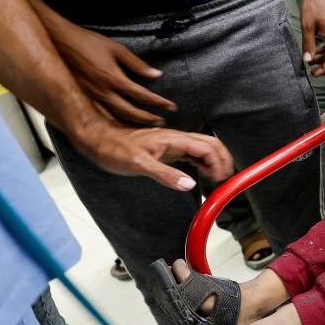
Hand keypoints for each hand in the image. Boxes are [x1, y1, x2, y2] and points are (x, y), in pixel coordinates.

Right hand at [51, 22, 175, 124]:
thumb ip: (137, 64)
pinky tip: (120, 124)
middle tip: (160, 120)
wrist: (58, 41)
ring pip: (115, 116)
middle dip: (147, 118)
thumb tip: (155, 74)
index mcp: (113, 79)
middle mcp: (102, 92)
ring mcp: (91, 97)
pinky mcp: (82, 97)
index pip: (142, 96)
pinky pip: (101, 114)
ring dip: (132, 123)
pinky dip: (114, 121)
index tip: (170, 106)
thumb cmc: (85, 42)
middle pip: (130, 112)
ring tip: (144, 125)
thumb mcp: (116, 48)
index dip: (158, 103)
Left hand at [76, 122, 232, 191]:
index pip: (207, 147)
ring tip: (218, 179)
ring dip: (214, 161)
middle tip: (226, 179)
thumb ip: (166, 174)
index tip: (221, 180)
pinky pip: (192, 154)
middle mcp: (177, 139)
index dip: (218, 163)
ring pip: (203, 149)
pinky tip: (202, 174)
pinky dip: (203, 163)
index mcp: (174, 139)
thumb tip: (190, 185)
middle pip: (211, 144)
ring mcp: (172, 144)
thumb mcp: (139, 164)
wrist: (98, 140)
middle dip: (223, 159)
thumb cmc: (114, 149)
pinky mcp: (167, 150)